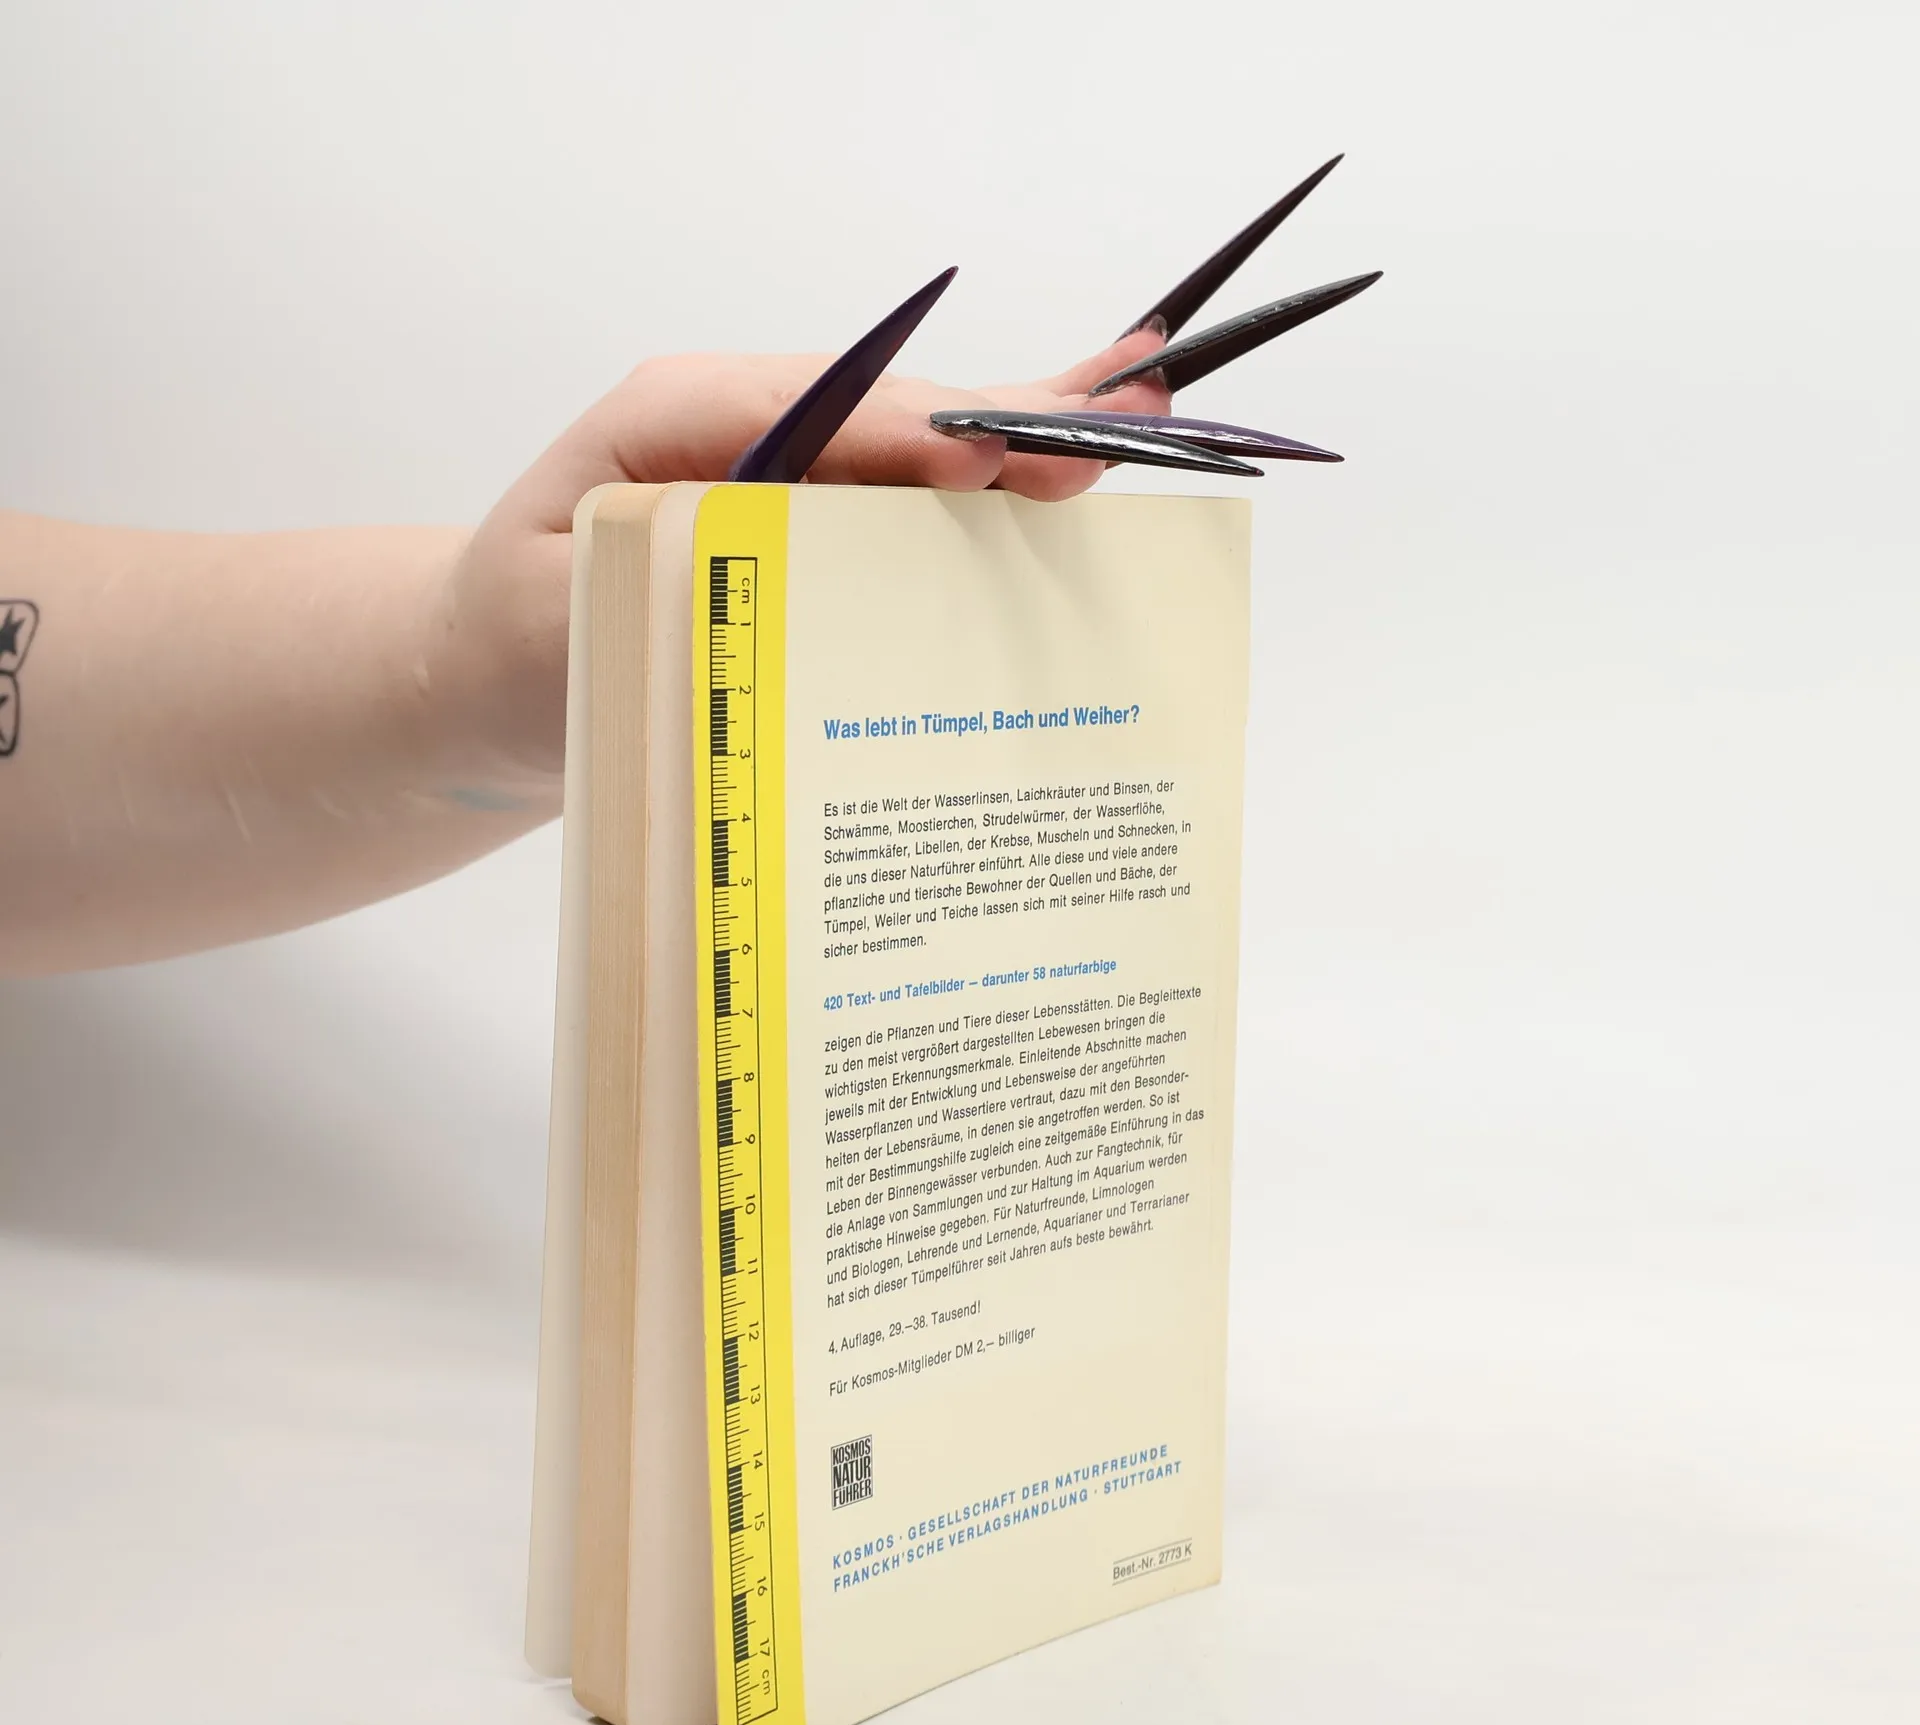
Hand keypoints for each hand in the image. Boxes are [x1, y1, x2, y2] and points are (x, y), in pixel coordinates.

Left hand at [447, 330, 1169, 774]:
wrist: (474, 696)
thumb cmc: (510, 651)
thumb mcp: (565, 614)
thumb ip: (671, 575)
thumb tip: (808, 560)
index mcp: (687, 420)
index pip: (829, 407)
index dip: (928, 430)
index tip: (1009, 454)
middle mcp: (754, 439)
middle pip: (905, 424)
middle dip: (1015, 430)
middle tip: (1134, 414)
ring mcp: (791, 494)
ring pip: (924, 476)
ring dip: (1024, 472)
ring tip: (1136, 440)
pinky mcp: (811, 555)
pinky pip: (909, 537)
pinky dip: (988, 534)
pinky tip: (1069, 513)